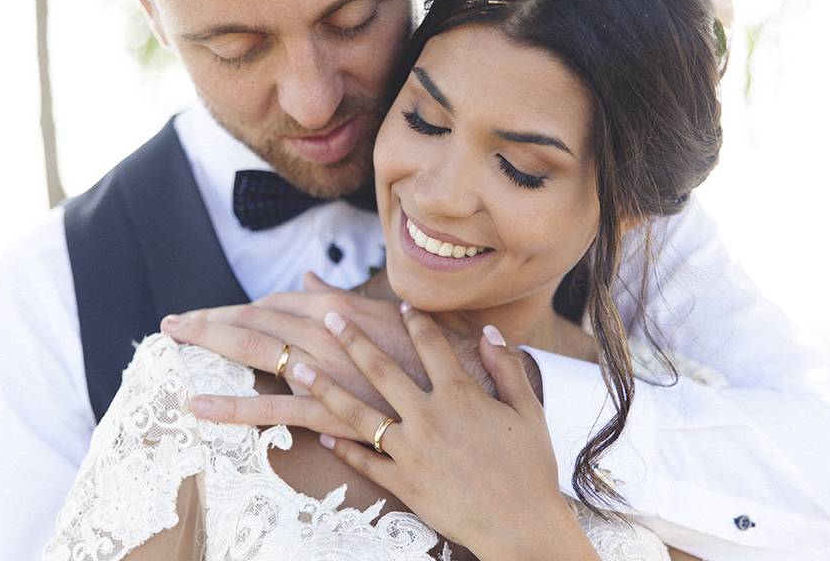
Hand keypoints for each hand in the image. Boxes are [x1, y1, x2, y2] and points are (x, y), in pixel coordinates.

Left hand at [161, 273, 436, 423]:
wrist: (459, 380)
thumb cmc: (421, 345)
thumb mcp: (378, 312)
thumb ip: (336, 296)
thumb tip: (306, 278)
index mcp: (333, 306)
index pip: (272, 303)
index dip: (238, 309)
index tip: (212, 316)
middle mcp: (320, 330)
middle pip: (252, 320)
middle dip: (209, 321)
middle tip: (173, 323)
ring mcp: (320, 367)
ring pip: (252, 351)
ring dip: (209, 345)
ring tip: (172, 345)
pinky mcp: (326, 405)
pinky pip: (270, 406)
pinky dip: (232, 405)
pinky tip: (200, 405)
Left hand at [288, 304, 596, 560]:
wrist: (520, 525)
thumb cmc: (531, 467)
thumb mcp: (528, 410)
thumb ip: (506, 367)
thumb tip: (488, 331)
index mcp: (459, 394)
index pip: (430, 344)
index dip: (414, 320)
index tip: (399, 304)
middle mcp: (428, 416)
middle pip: (380, 369)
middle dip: (353, 339)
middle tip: (330, 317)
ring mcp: (410, 450)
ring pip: (357, 413)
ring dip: (324, 388)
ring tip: (299, 369)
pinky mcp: (402, 482)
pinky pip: (364, 461)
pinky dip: (341, 449)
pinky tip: (321, 437)